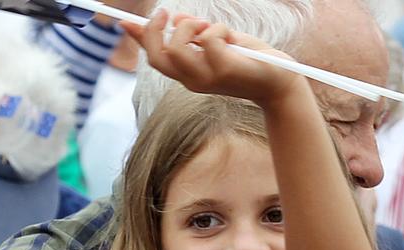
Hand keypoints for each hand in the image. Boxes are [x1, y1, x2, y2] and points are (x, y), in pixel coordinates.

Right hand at [121, 11, 305, 109]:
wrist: (278, 82)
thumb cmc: (249, 62)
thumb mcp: (218, 44)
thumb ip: (196, 34)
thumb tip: (176, 17)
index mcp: (189, 74)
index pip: (155, 59)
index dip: (139, 39)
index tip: (125, 21)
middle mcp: (193, 80)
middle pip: (156, 57)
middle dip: (154, 31)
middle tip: (168, 13)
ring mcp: (207, 78)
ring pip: (175, 49)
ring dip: (188, 27)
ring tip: (208, 26)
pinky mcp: (223, 70)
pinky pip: (208, 40)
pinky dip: (217, 28)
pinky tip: (230, 36)